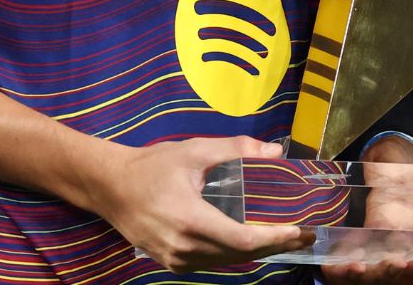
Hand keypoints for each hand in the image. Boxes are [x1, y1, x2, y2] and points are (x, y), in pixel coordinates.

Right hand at [78, 135, 310, 273]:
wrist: (110, 187)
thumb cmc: (151, 166)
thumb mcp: (194, 151)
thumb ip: (236, 150)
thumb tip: (274, 150)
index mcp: (190, 220)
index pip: (244, 240)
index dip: (276, 238)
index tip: (300, 230)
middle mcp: (184, 247)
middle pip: (240, 255)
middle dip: (275, 245)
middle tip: (303, 235)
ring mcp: (177, 259)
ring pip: (228, 262)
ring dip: (257, 252)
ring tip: (284, 238)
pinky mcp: (172, 263)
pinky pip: (212, 263)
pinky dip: (235, 254)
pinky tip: (252, 242)